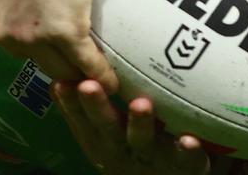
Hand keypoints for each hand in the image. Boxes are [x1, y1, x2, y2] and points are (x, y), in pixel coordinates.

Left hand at [0, 0, 118, 91]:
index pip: (11, 42)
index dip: (36, 45)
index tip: (53, 45)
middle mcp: (1, 33)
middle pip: (35, 60)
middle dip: (58, 64)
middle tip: (79, 65)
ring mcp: (31, 37)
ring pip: (61, 67)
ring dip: (81, 75)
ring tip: (97, 80)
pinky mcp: (64, 34)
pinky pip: (87, 63)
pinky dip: (101, 75)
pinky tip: (113, 81)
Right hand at [55, 80, 209, 174]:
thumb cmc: (129, 151)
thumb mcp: (102, 139)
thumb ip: (83, 114)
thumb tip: (58, 81)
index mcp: (102, 143)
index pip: (82, 122)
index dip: (71, 104)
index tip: (62, 82)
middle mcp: (122, 151)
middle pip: (108, 129)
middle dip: (97, 107)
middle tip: (88, 85)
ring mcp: (151, 160)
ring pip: (143, 142)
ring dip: (140, 124)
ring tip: (140, 104)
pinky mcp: (182, 167)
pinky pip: (187, 160)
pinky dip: (188, 151)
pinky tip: (190, 140)